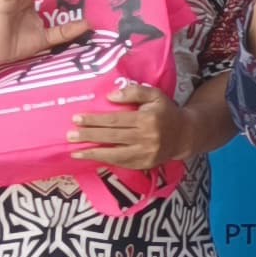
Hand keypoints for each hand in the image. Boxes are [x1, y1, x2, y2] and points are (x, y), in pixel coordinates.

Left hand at [69, 79, 190, 171]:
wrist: (185, 135)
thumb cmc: (166, 112)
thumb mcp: (155, 95)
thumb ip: (134, 92)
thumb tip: (110, 96)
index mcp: (147, 119)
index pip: (115, 120)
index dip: (95, 120)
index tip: (77, 118)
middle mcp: (146, 138)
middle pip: (112, 137)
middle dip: (89, 136)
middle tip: (70, 134)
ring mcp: (146, 154)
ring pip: (115, 154)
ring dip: (93, 153)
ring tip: (75, 151)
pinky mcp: (145, 164)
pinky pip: (122, 163)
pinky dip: (105, 160)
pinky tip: (92, 157)